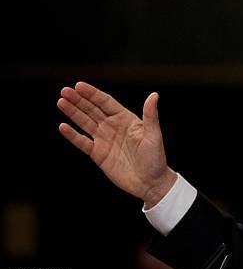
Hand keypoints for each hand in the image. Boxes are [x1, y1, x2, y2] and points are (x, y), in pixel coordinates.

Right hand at [57, 81, 176, 207]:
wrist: (150, 183)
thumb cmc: (155, 158)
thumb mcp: (154, 135)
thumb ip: (151, 115)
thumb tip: (154, 95)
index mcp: (126, 119)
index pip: (106, 102)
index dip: (92, 94)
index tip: (79, 85)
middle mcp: (113, 127)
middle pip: (92, 110)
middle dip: (78, 100)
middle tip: (64, 91)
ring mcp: (104, 140)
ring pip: (85, 123)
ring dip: (73, 112)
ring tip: (61, 102)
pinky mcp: (98, 154)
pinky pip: (82, 142)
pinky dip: (72, 135)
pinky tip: (63, 126)